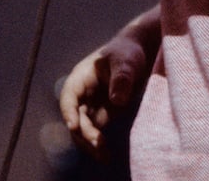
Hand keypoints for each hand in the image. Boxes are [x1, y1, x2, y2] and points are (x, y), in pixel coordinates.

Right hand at [59, 28, 152, 162]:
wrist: (140, 53)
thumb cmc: (128, 52)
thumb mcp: (126, 61)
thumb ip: (122, 77)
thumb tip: (117, 100)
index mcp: (81, 77)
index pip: (69, 96)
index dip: (69, 112)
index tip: (74, 126)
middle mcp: (82, 94)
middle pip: (75, 117)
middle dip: (84, 132)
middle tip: (99, 143)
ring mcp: (90, 105)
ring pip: (83, 128)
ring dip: (90, 142)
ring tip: (104, 156)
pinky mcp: (102, 114)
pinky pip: (95, 131)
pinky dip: (98, 143)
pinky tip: (107, 155)